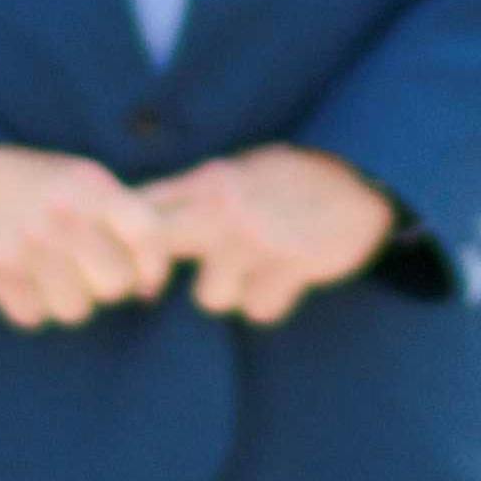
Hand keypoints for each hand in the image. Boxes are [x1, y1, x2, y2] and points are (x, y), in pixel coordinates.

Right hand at [0, 144, 182, 330]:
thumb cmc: (27, 184)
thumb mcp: (77, 179)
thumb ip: (118, 218)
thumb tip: (152, 283)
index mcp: (90, 186)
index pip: (148, 236)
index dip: (153, 265)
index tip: (143, 276)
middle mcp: (63, 215)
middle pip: (115, 284)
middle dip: (105, 286)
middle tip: (85, 271)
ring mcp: (28, 245)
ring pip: (76, 310)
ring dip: (65, 299)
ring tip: (48, 273)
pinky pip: (33, 315)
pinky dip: (27, 304)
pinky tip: (17, 277)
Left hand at [143, 146, 398, 325]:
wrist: (360, 177)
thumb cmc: (285, 180)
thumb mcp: (234, 170)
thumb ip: (188, 194)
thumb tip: (131, 224)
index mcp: (207, 181)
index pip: (140, 208)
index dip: (120, 240)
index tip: (124, 260)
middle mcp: (225, 208)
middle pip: (156, 246)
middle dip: (151, 272)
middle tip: (154, 286)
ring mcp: (259, 238)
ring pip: (210, 296)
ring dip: (228, 291)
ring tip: (250, 271)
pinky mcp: (294, 265)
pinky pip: (258, 309)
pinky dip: (269, 301)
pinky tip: (282, 279)